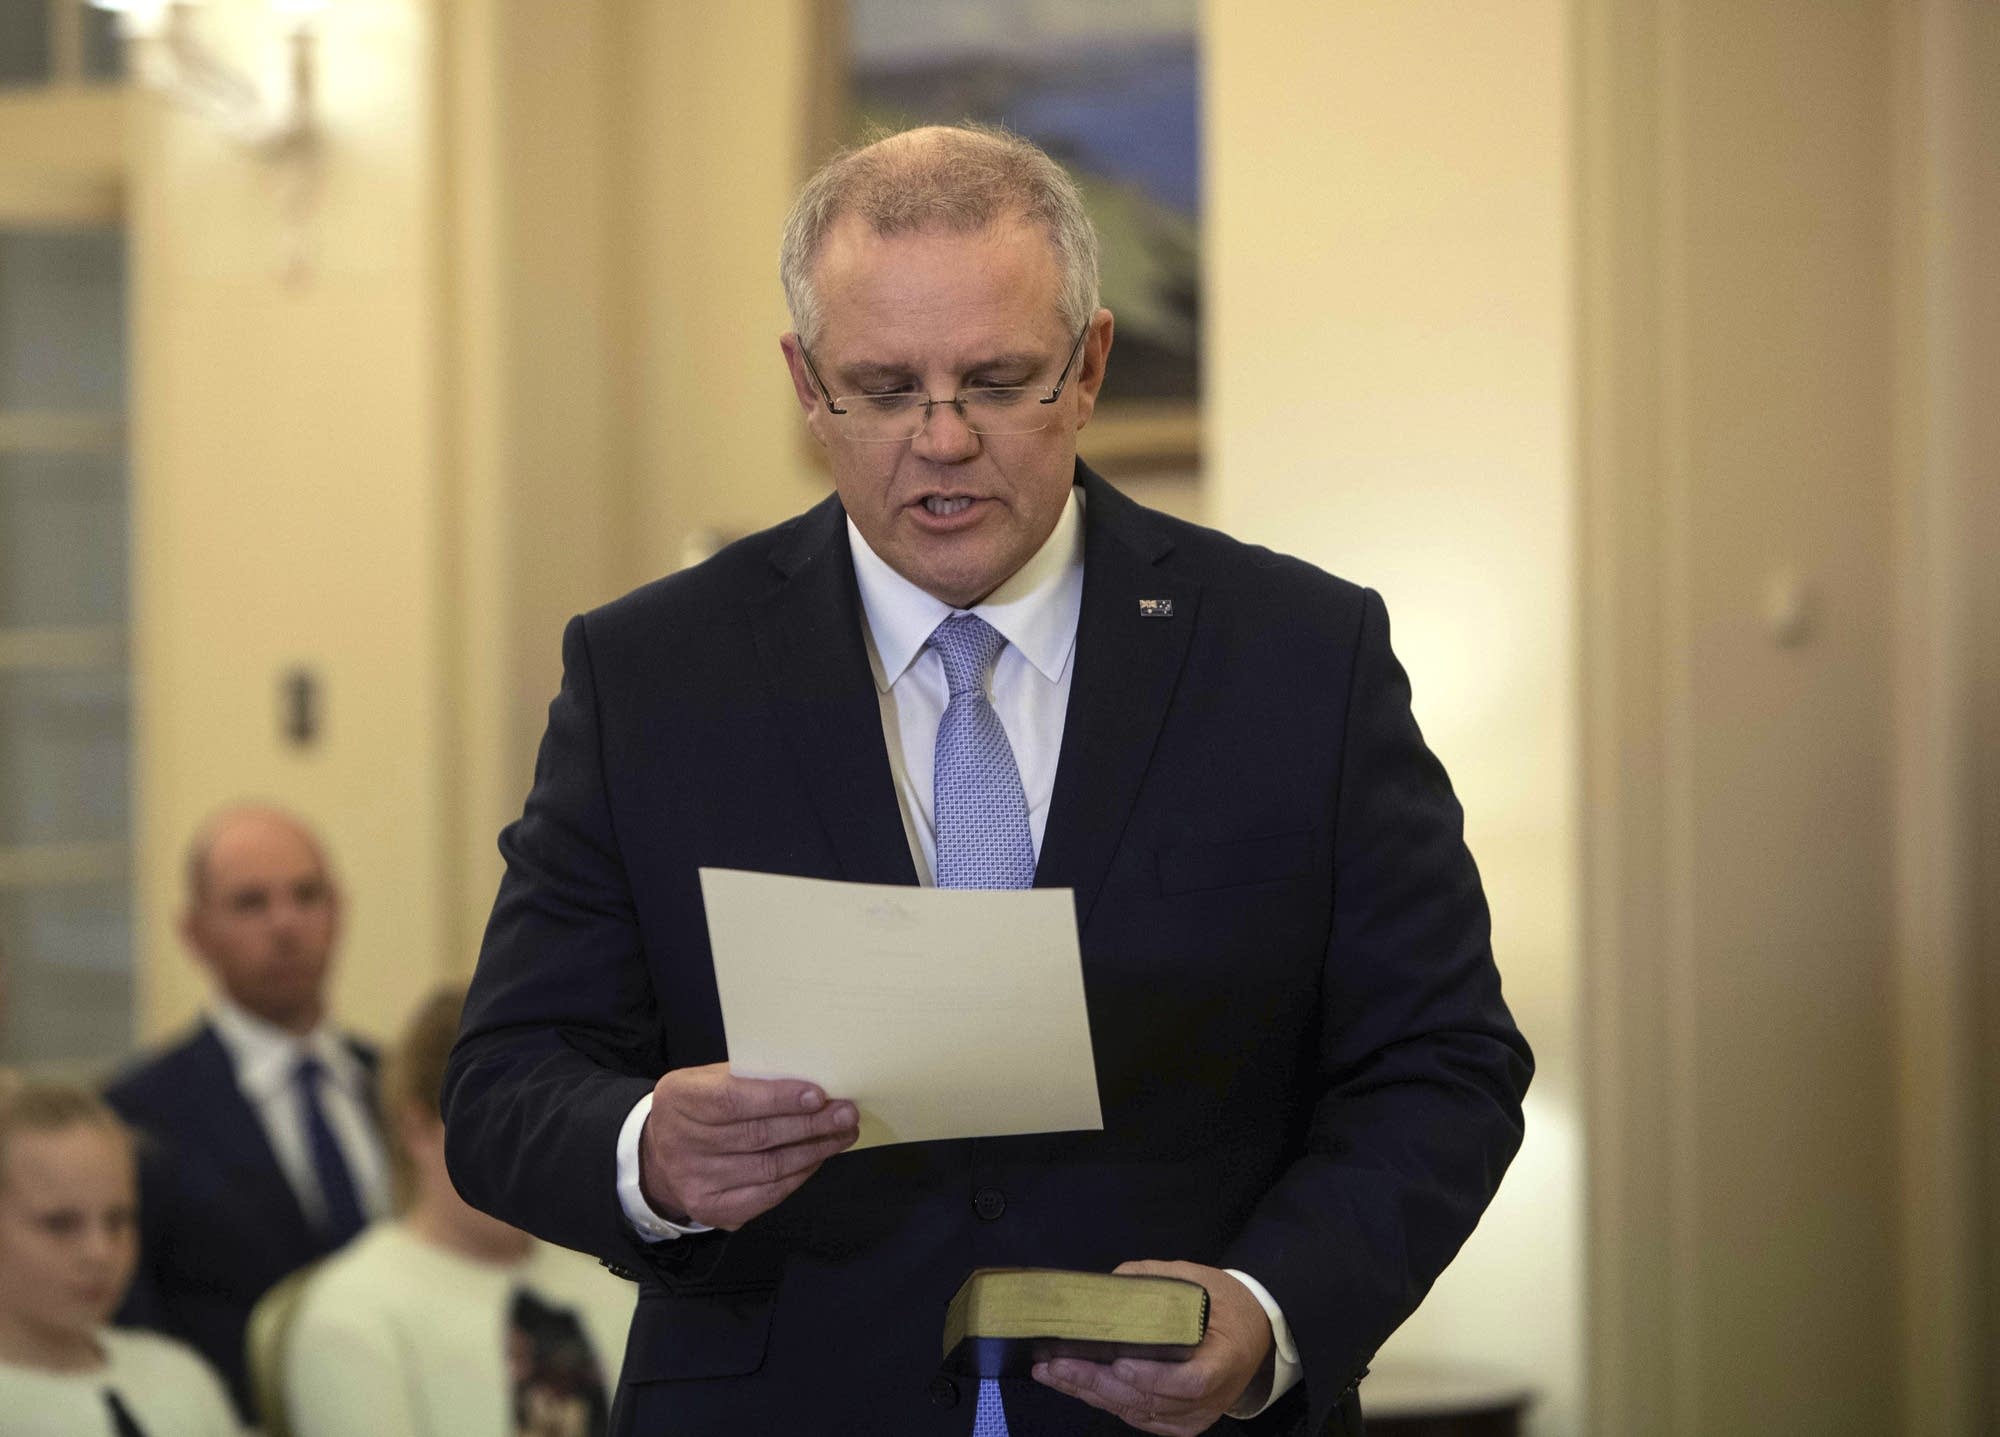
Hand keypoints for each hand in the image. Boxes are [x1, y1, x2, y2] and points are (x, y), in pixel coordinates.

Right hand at [638, 1062, 858, 1229]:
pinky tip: (818, 1158)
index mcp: (679, 1099)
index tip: (818, 1095)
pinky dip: (798, 1176)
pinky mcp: (712, 1210)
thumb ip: (749, 1079)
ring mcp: (696, 1181)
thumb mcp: (708, 1080)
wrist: (659, 1155)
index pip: (733, 1099)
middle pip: (757, 1136)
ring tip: (842, 1134)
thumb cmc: (698, 1108)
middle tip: (846, 1114)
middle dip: (810, 1125)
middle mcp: (681, 1143)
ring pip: (768, 1168)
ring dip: (814, 1151)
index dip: (778, 1098)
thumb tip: (810, 1082)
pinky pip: (767, 1194)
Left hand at [1033, 1260, 1275, 1435]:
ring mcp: (1194, 1417)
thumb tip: (1109, 1284)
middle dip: (1097, 1382)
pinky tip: (1077, 1387)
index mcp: (1224, 1362)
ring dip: (1092, 1393)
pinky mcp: (1180, 1424)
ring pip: (1137, 1412)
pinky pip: (1139, 1418)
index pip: (1189, 1381)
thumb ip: (1154, 1280)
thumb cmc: (1224, 1303)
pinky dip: (1107, 1402)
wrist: (1255, 1333)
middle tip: (1056, 1365)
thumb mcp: (1197, 1279)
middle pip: (1151, 1400)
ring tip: (1054, 1374)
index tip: (1119, 1362)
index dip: (1152, 1377)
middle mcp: (1210, 1400)